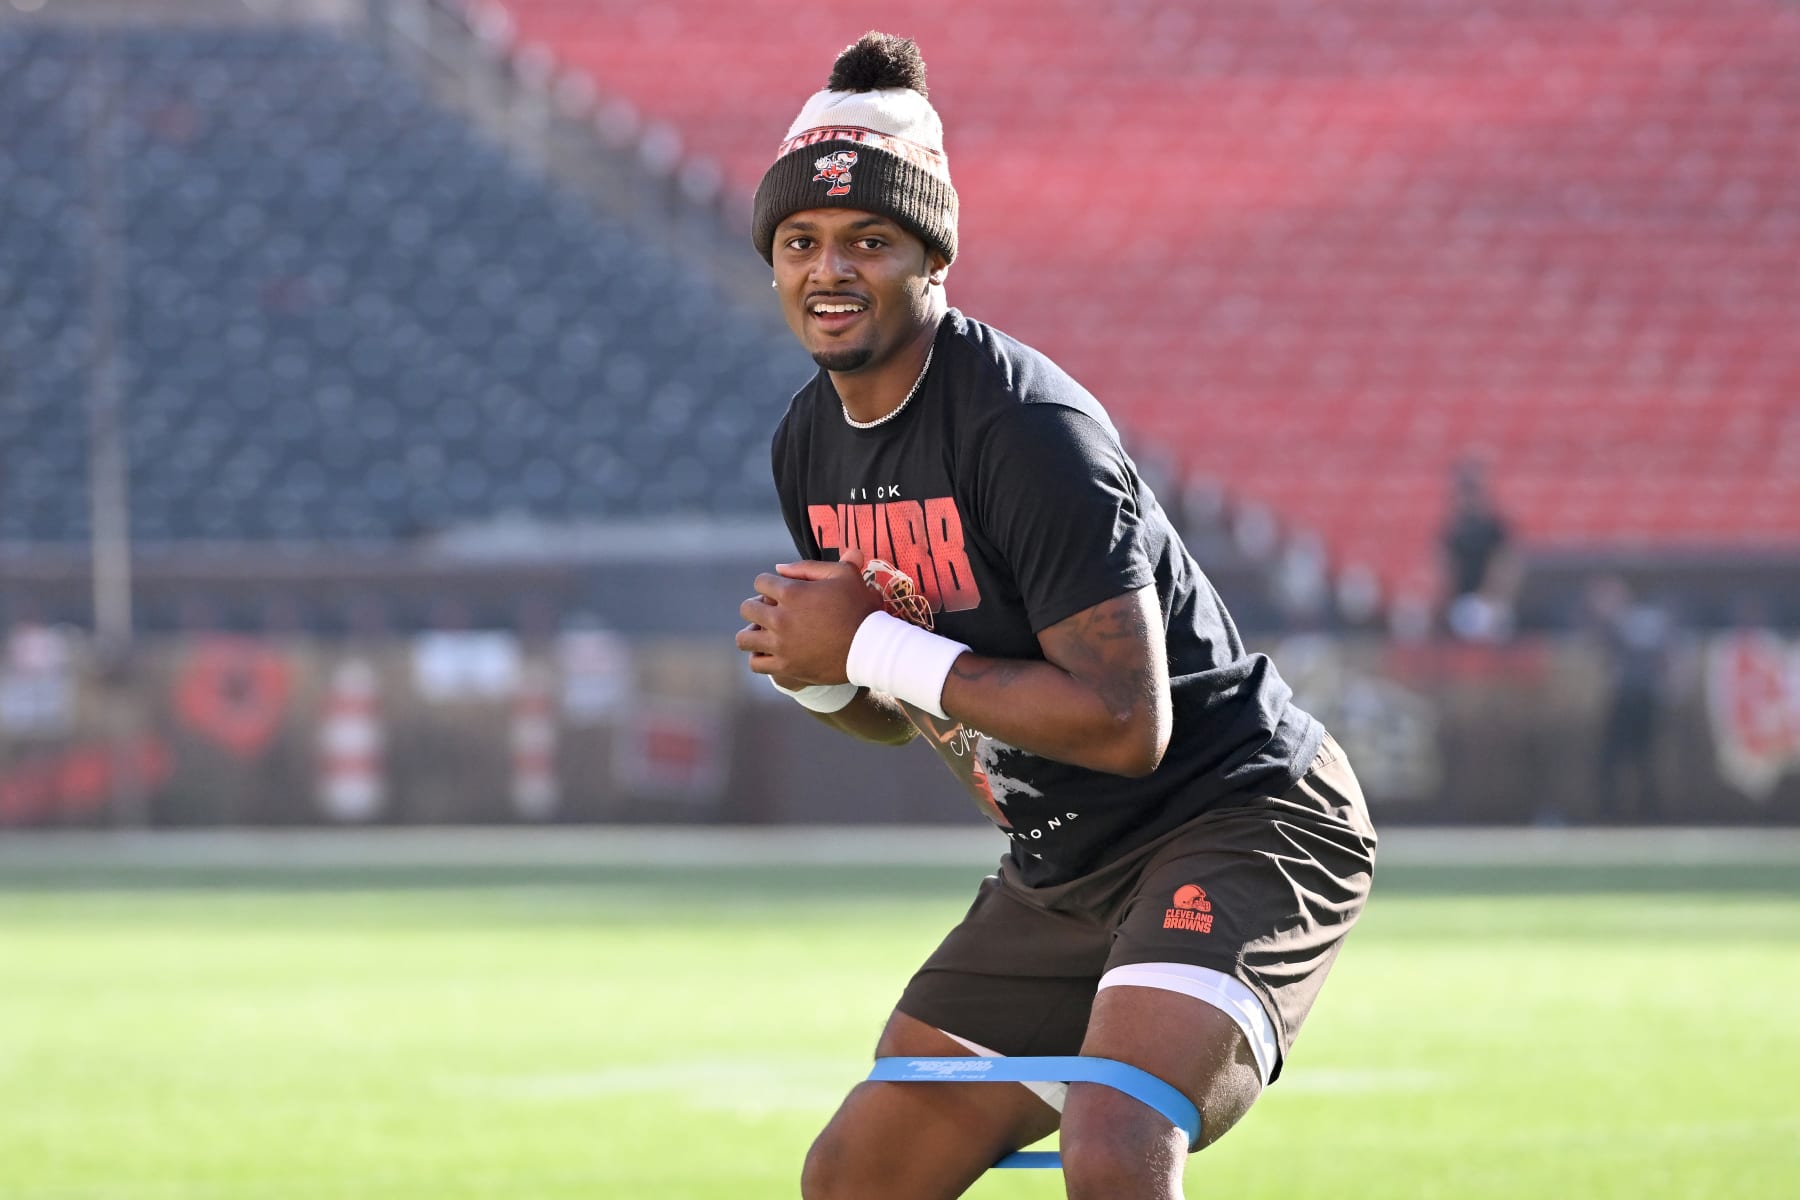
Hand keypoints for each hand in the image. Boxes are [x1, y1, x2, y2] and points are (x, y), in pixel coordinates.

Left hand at [735, 548, 880, 684]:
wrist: (871, 647)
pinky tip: (770, 652)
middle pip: (747, 608)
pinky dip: (759, 657)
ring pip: (744, 638)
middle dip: (758, 606)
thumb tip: (779, 567)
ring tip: (765, 634)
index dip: (770, 584)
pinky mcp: (785, 667)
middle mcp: (780, 619)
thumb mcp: (843, 575)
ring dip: (752, 633)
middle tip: (773, 611)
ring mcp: (781, 645)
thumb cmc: (860, 607)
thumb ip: (811, 565)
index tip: (781, 591)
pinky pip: (756, 663)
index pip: (760, 581)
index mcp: (792, 593)